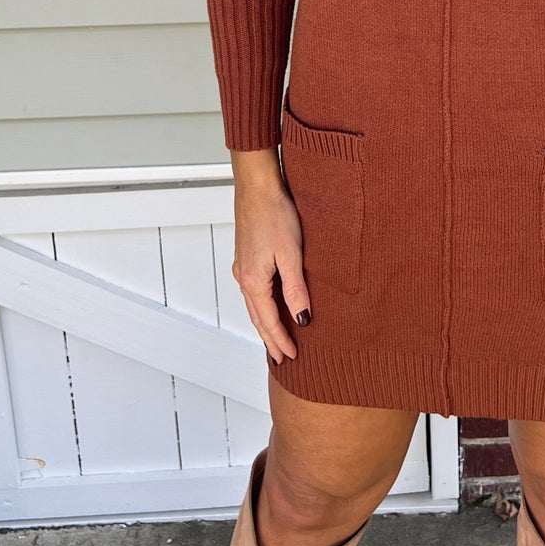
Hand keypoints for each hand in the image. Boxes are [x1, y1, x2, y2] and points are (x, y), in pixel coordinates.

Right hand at [230, 153, 311, 364]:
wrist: (258, 186)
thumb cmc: (276, 215)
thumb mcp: (291, 254)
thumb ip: (296, 289)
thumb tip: (302, 319)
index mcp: (254, 281)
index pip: (269, 321)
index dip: (281, 340)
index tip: (293, 357)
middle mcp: (243, 277)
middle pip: (257, 318)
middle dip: (270, 339)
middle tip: (282, 359)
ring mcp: (242, 267)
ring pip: (254, 305)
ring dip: (264, 324)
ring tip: (275, 339)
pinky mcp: (246, 257)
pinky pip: (253, 291)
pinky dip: (261, 306)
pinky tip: (269, 306)